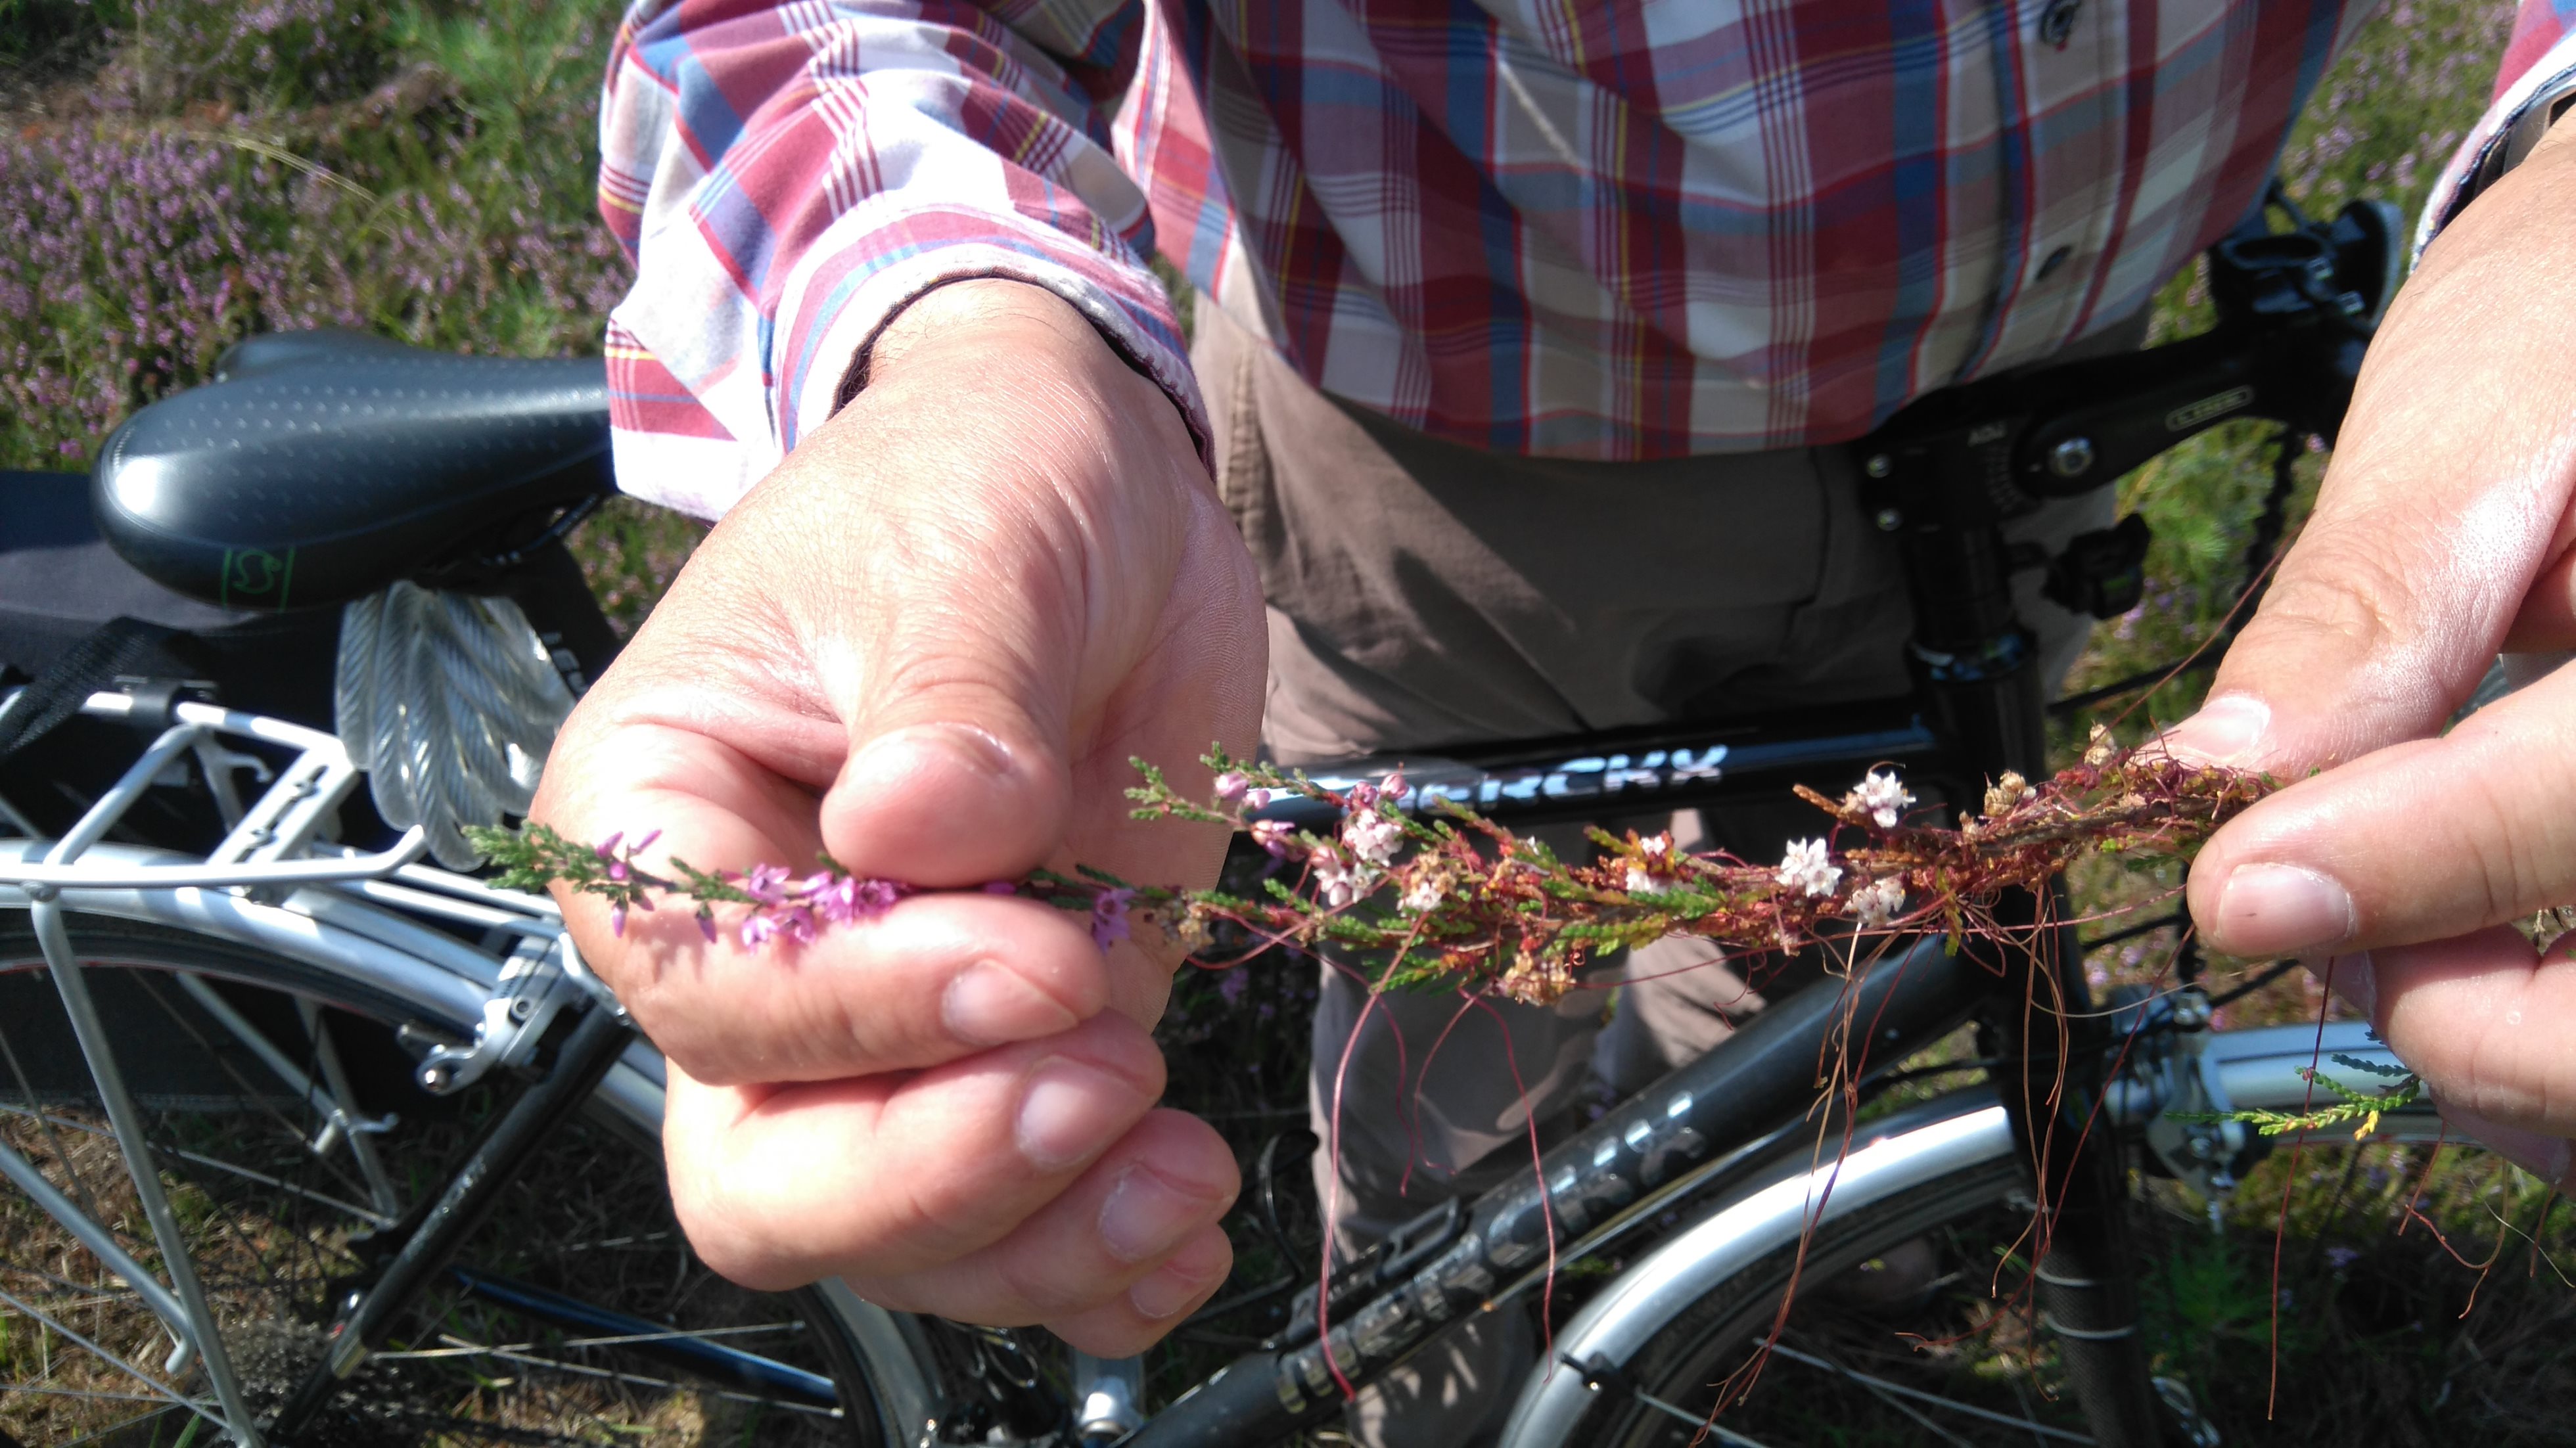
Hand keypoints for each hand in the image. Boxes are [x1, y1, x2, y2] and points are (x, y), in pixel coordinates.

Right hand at [532, 280, 1265, 1349]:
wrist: (1095, 489)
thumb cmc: (978, 484)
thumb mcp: (968, 543)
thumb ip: (948, 692)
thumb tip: (920, 829)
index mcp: (661, 822)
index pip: (710, 990)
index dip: (864, 1009)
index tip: (1038, 957)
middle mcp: (748, 961)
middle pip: (767, 1175)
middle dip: (937, 1172)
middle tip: (1106, 1081)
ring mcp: (885, 1028)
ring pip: (895, 1229)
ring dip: (1040, 1234)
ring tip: (1184, 1171)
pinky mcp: (1014, 1050)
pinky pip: (1019, 1217)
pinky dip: (1097, 1261)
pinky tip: (1183, 1239)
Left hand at [2172, 116, 2575, 1185]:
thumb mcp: (2492, 415)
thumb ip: (2373, 610)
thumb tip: (2222, 778)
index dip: (2408, 866)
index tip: (2237, 891)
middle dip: (2467, 1016)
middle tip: (2318, 925)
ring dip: (2499, 1049)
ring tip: (2387, 940)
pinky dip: (2536, 1045)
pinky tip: (2460, 960)